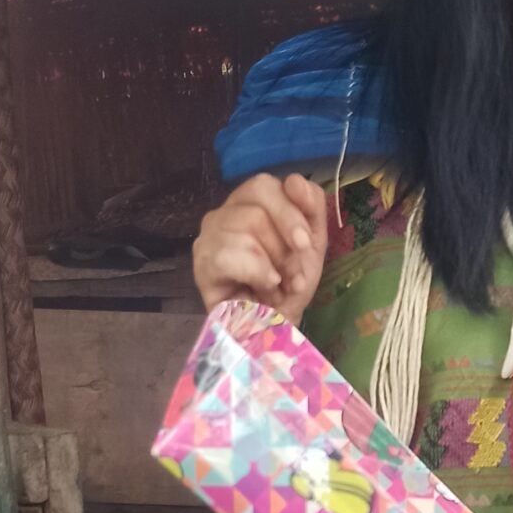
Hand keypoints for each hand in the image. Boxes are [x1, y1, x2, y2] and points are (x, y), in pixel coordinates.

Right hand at [192, 173, 326, 323]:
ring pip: (247, 224)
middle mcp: (224, 214)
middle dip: (286, 240)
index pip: (264, 184)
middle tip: (294, 271)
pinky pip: (229, 253)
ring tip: (277, 285)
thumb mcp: (312, 241)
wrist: (276, 331)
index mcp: (249, 204)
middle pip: (256, 202)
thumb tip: (293, 181)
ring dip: (274, 262)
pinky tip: (264, 287)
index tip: (306, 243)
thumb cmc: (288, 286)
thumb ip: (310, 204)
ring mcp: (209, 237)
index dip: (290, 210)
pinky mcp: (201, 264)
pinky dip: (256, 272)